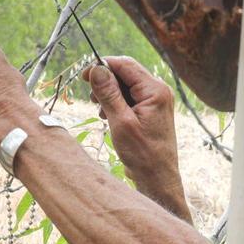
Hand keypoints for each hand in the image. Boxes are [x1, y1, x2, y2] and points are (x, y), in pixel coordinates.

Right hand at [83, 57, 190, 220]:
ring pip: (126, 86)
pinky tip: (109, 117)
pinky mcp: (150, 110)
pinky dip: (116, 103)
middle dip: (106, 82)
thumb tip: (96, 69)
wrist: (157, 178)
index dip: (103, 65)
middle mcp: (158, 91)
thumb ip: (109, 94)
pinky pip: (130, 98)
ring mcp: (156, 101)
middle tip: (92, 99)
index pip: (125, 64)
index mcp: (155, 90)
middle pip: (125, 73)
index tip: (84, 75)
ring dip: (109, 94)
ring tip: (102, 113)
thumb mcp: (120, 122)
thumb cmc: (143, 154)